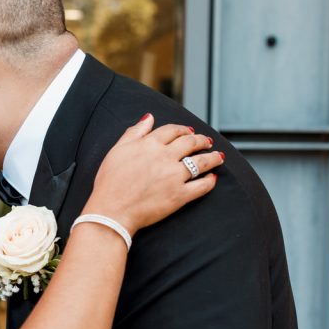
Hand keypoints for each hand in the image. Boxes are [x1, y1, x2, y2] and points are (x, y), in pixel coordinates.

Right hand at [85, 114, 223, 235]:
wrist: (111, 211)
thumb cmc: (109, 183)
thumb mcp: (117, 151)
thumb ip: (134, 132)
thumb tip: (149, 117)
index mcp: (149, 144)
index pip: (172, 130)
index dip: (183, 130)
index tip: (188, 132)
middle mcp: (164, 157)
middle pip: (190, 143)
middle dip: (201, 140)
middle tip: (206, 142)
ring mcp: (174, 176)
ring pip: (201, 162)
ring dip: (213, 157)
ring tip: (219, 156)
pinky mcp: (179, 196)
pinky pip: (202, 186)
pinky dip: (210, 181)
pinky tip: (212, 178)